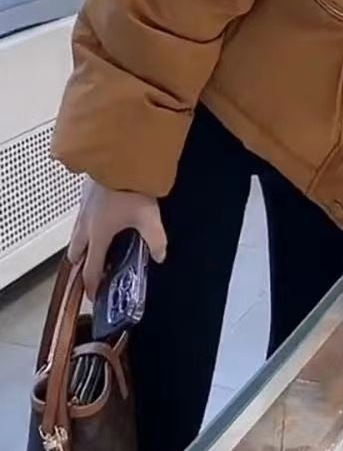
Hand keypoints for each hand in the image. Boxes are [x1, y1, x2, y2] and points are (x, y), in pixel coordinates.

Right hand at [68, 178, 166, 300]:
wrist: (119, 156)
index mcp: (98, 235)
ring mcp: (82, 208)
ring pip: (75, 234)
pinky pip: (80, 217)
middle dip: (81, 265)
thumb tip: (160, 256)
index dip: (92, 285)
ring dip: (82, 244)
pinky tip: (101, 219)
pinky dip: (85, 226)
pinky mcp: (85, 194)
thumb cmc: (130, 186)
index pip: (91, 268)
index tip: (94, 294)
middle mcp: (85, 224)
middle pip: (75, 253)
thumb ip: (156, 240)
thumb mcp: (149, 217)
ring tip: (96, 247)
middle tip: (92, 270)